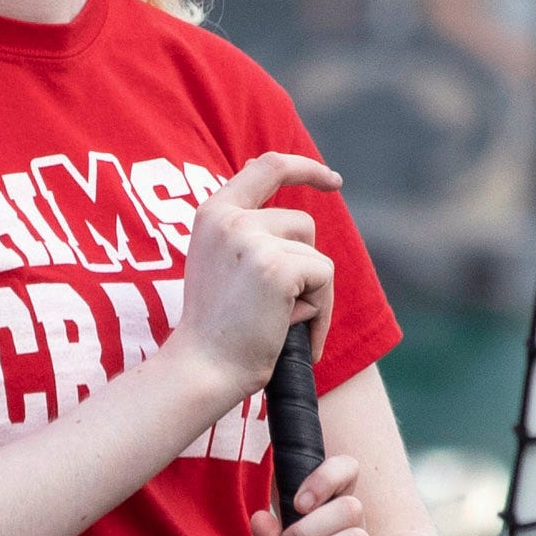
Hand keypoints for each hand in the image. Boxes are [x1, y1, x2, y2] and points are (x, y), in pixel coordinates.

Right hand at [170, 153, 340, 410]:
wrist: (202, 369)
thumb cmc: (215, 329)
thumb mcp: (219, 264)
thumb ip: (245, 229)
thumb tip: (282, 194)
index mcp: (212, 213)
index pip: (268, 166)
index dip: (306, 168)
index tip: (333, 181)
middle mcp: (229, 218)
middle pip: (302, 224)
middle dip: (304, 267)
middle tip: (276, 310)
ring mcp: (252, 239)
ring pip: (316, 256)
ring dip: (312, 293)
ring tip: (278, 323)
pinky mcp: (278, 266)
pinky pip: (325, 278)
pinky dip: (321, 312)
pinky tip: (292, 333)